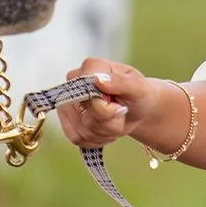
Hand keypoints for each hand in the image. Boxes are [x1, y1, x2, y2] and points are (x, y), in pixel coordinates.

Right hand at [58, 58, 190, 154]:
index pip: (86, 94)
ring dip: (105, 132)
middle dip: (108, 123)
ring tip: (115, 120)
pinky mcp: (67, 121)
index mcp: (91, 67)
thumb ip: (120, 83)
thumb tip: (98, 81)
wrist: (137, 110)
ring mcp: (67, 102)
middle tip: (121, 113)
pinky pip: (77, 138)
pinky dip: (97, 139)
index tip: (120, 107)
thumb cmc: (138, 95)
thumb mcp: (138, 88)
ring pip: (82, 130)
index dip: (104, 109)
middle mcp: (74, 82)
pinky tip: (106, 129)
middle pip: (85, 116)